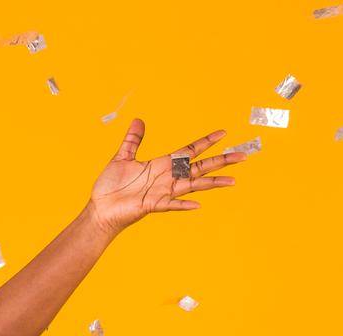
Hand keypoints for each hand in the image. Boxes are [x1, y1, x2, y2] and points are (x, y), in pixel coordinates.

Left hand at [86, 119, 245, 235]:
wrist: (100, 209)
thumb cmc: (110, 187)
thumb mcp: (122, 157)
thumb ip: (133, 140)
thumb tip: (139, 120)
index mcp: (162, 165)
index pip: (189, 151)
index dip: (206, 142)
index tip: (223, 133)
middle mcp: (166, 178)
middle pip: (199, 167)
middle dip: (220, 161)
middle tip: (242, 156)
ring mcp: (161, 192)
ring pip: (192, 185)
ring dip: (212, 183)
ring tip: (232, 181)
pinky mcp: (151, 205)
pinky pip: (171, 205)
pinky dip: (183, 205)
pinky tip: (197, 205)